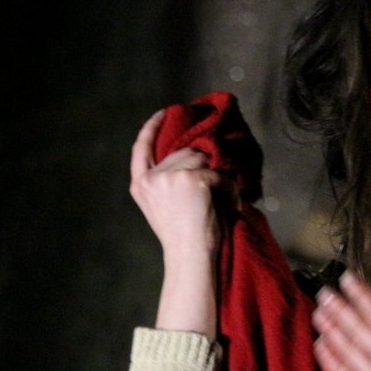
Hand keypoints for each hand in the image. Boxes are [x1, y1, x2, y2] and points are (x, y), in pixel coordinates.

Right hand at [129, 109, 228, 260]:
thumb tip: (196, 153)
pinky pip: (220, 173)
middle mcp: (151, 178)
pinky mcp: (191, 179)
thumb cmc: (185, 237)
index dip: (152, 128)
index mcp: (141, 185)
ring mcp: (170, 177)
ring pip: (204, 160)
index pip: (142, 148)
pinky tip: (229, 204)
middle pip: (186, 153)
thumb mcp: (165, 204)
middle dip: (204, 169)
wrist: (190, 257)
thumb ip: (169, 179)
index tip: (164, 113)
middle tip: (213, 195)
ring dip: (218, 178)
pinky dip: (229, 188)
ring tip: (221, 201)